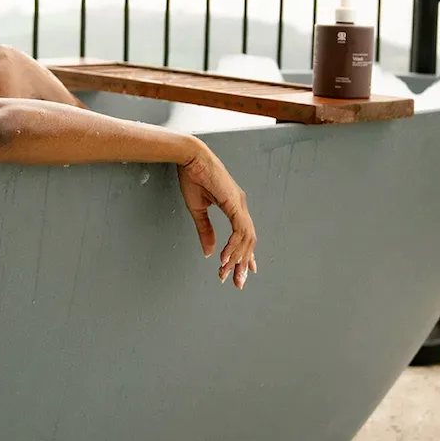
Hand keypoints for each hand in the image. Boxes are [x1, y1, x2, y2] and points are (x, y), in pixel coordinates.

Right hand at [177, 143, 256, 289]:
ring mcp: (240, 204)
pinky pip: (238, 230)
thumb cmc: (193, 177)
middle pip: (248, 241)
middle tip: (237, 283)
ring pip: (246, 239)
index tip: (244, 272)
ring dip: (237, 258)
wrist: (190, 157)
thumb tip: (208, 251)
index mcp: (234, 206)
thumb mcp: (198, 209)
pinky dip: (233, 246)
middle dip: (243, 264)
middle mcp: (241, 206)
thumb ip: (205, 230)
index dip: (245, 255)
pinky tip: (225, 258)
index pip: (244, 236)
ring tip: (227, 273)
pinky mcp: (234, 203)